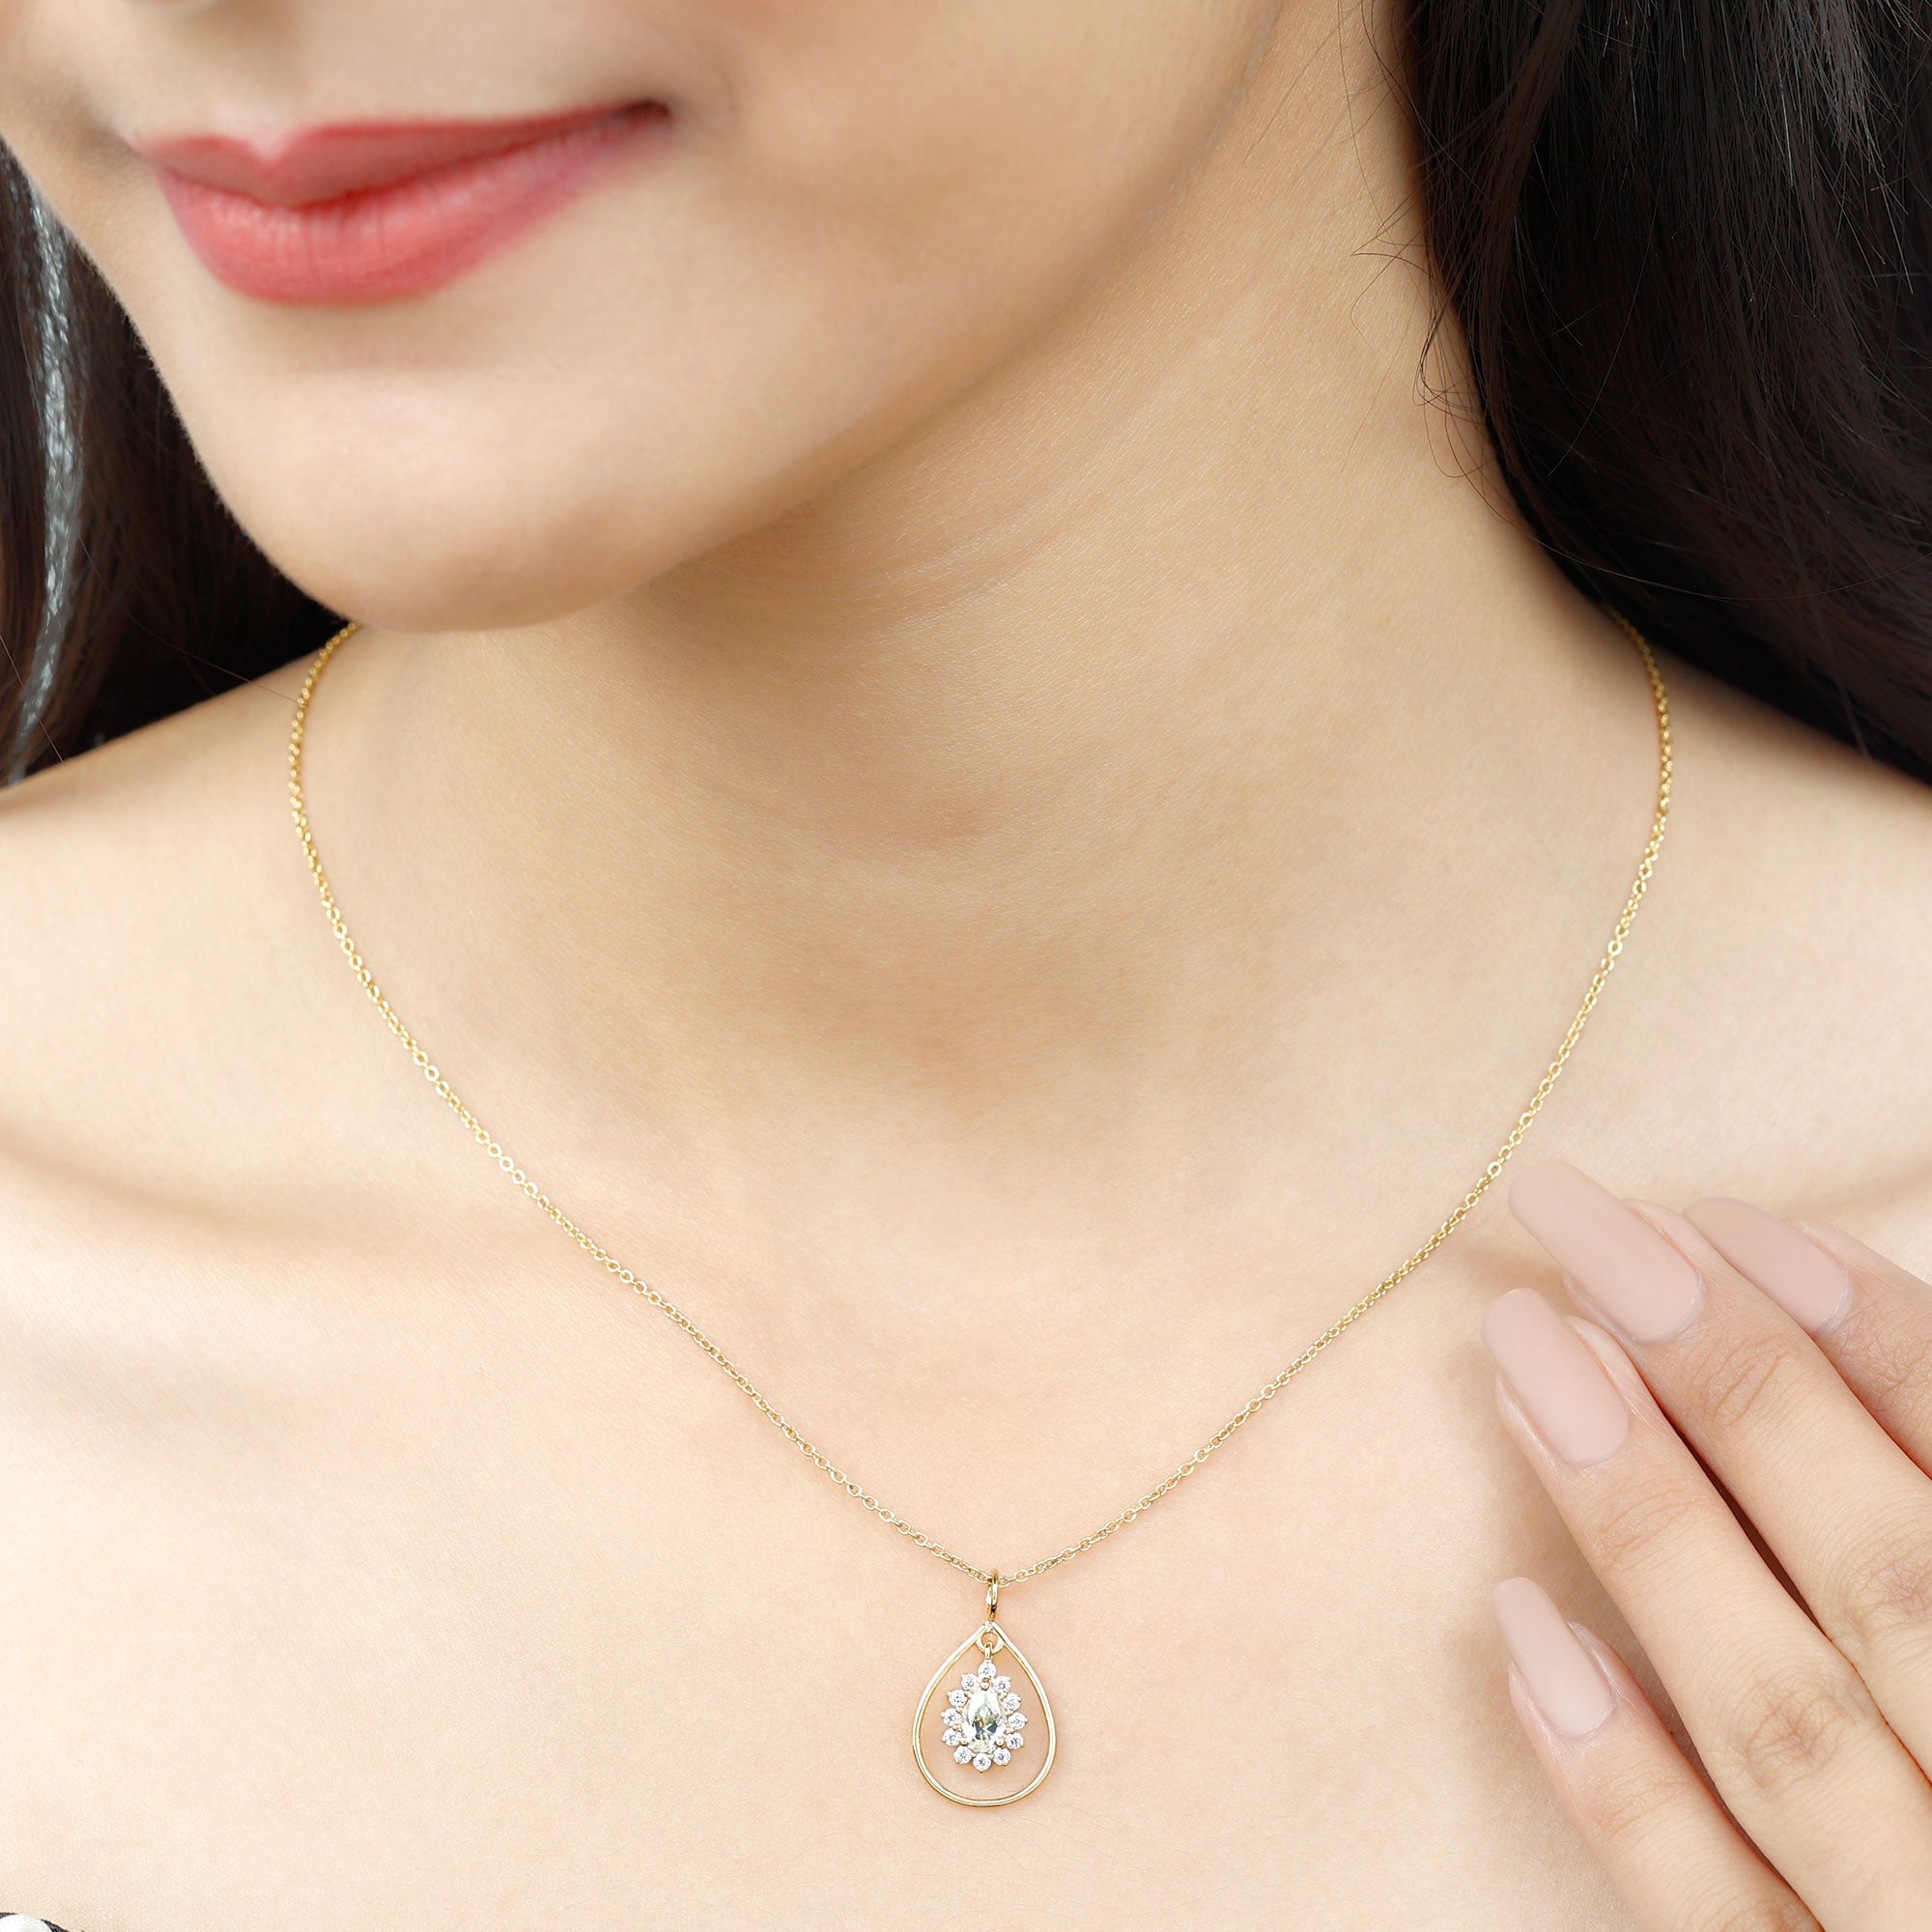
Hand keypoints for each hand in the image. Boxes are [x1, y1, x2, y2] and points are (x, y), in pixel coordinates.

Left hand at [1482, 1159, 1931, 1930]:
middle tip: (1581, 1229)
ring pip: (1786, 1727)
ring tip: (1525, 1358)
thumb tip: (1833, 1338)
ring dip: (1648, 1525)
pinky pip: (1716, 1924)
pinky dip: (1622, 1780)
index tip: (1725, 1220)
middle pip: (1884, 1581)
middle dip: (1730, 1385)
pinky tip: (1522, 1624)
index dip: (1881, 1342)